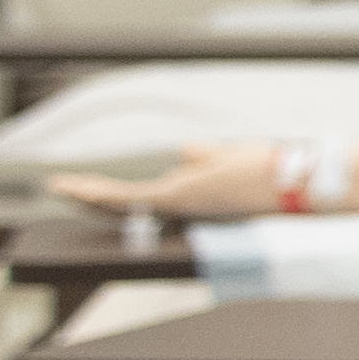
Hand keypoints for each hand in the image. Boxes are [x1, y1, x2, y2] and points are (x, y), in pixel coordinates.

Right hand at [49, 144, 273, 221]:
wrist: (298, 183)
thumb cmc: (271, 171)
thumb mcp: (229, 158)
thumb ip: (204, 157)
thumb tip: (185, 150)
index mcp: (195, 200)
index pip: (150, 201)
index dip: (120, 198)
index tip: (95, 193)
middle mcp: (183, 210)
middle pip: (130, 207)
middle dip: (98, 201)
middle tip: (67, 194)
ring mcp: (179, 206)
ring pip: (124, 205)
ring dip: (89, 197)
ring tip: (60, 190)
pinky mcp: (179, 199)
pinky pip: (130, 199)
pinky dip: (100, 195)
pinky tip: (74, 189)